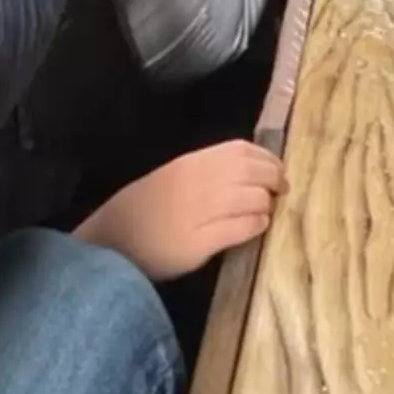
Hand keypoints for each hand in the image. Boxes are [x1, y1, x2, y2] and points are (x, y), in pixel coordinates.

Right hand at [75, 142, 285, 281]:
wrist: (113, 242)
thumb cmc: (143, 211)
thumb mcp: (171, 179)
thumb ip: (204, 174)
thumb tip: (247, 174)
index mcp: (188, 163)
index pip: (238, 150)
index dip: (265, 157)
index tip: (276, 168)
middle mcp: (195, 182)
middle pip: (249, 172)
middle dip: (273, 179)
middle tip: (281, 189)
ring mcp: (196, 212)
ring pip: (249, 199)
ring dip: (266, 203)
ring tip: (268, 210)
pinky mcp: (198, 243)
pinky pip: (239, 228)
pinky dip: (255, 225)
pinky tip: (259, 227)